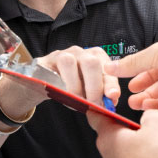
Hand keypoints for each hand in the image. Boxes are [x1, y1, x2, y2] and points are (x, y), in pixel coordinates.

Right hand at [0, 46, 120, 114]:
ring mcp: (63, 55)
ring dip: (75, 86)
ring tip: (77, 101)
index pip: (108, 67)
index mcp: (97, 57)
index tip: (113, 96)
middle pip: (91, 62)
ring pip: (69, 63)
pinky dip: (58, 85)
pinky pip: (50, 70)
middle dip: (94, 86)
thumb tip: (110, 104)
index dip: (111, 82)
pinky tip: (62, 95)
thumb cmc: (72, 86)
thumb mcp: (89, 90)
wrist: (45, 83)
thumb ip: (101, 95)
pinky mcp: (45, 61)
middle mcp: (82, 53)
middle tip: (94, 104)